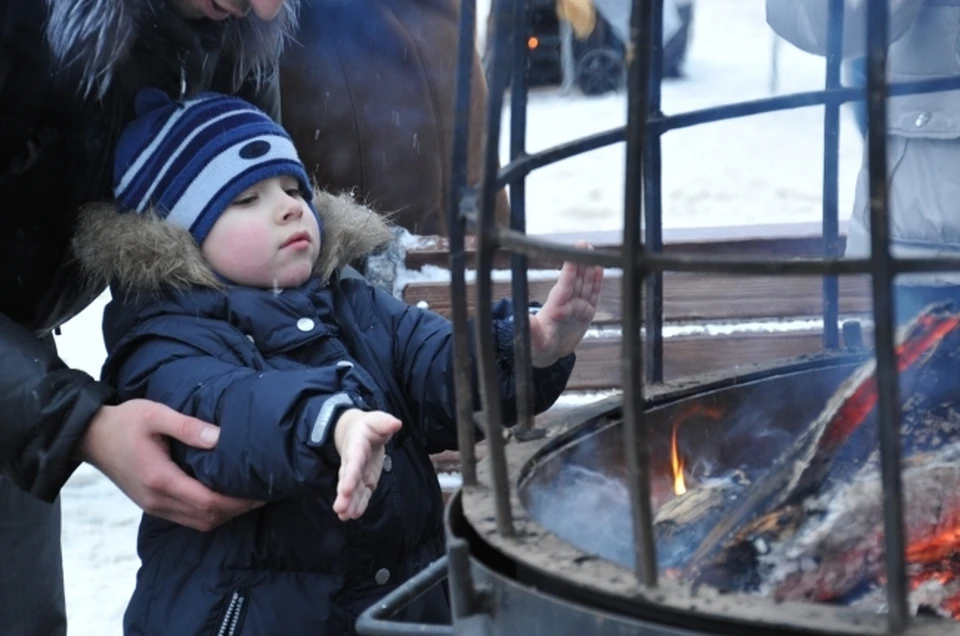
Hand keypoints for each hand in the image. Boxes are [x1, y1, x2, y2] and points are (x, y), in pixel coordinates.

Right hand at [77, 399, 263, 530]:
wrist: (90, 436)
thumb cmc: (124, 421)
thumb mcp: (155, 414)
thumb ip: (188, 427)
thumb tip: (220, 438)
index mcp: (160, 479)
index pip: (208, 502)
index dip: (238, 501)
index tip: (262, 491)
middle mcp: (157, 500)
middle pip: (207, 518)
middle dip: (238, 510)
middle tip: (265, 494)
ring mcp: (153, 506)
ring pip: (199, 522)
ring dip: (226, 514)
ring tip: (250, 497)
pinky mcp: (152, 504)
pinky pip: (187, 518)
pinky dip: (210, 513)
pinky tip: (225, 497)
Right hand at [332, 409, 401, 521]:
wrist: (357, 432)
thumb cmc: (368, 426)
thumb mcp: (377, 420)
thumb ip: (385, 422)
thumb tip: (395, 423)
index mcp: (356, 447)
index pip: (353, 462)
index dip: (350, 476)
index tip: (345, 489)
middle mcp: (353, 463)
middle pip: (348, 479)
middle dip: (345, 495)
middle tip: (340, 509)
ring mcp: (358, 474)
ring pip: (352, 490)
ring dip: (349, 503)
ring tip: (344, 516)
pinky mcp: (364, 481)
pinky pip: (361, 494)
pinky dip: (358, 504)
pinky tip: (354, 515)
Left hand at [529, 240, 603, 366]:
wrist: (547, 353)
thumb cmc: (538, 347)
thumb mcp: (534, 341)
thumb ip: (531, 330)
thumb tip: (525, 320)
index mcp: (555, 307)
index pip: (564, 286)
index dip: (569, 270)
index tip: (572, 254)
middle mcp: (567, 303)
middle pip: (576, 280)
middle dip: (580, 262)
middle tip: (583, 244)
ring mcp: (577, 306)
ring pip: (585, 284)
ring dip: (589, 267)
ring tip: (591, 250)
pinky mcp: (586, 313)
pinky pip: (593, 295)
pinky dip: (597, 282)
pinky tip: (599, 268)